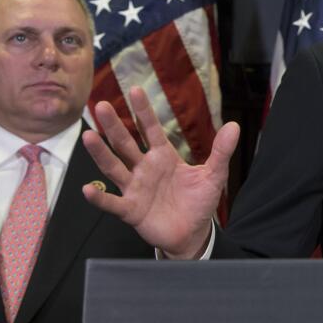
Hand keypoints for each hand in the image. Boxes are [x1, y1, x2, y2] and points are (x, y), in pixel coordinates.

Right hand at [80, 86, 239, 258]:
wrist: (193, 232)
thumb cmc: (199, 201)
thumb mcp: (214, 175)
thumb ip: (221, 151)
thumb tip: (234, 126)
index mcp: (163, 156)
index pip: (151, 129)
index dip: (144, 111)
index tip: (135, 90)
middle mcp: (144, 168)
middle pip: (126, 144)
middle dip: (114, 125)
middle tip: (100, 105)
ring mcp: (135, 188)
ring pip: (114, 168)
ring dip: (101, 153)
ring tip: (88, 136)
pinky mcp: (131, 210)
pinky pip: (113, 203)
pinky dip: (100, 197)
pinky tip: (87, 188)